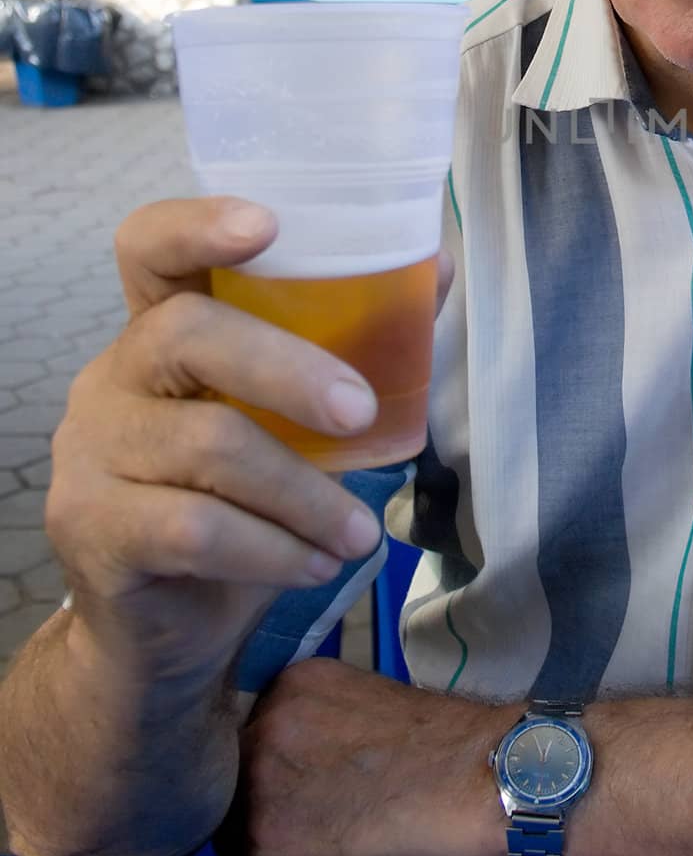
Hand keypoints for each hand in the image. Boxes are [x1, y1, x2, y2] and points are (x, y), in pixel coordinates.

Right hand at [46, 197, 387, 688]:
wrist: (168, 632)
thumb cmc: (243, 502)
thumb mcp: (293, 421)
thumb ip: (348, 348)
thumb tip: (437, 271)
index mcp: (161, 329)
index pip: (150, 247)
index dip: (198, 224)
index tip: (266, 224)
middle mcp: (113, 376)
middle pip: (187, 333)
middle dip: (289, 369)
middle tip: (362, 414)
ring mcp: (92, 452)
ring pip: (208, 444)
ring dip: (305, 492)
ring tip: (360, 532)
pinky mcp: (92, 528)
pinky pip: (195, 527)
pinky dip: (274, 548)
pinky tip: (315, 563)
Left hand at [218, 659, 514, 855]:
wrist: (474, 775)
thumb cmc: (440, 742)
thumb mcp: (366, 699)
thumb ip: (317, 714)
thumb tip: (296, 751)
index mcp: (295, 681)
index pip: (254, 724)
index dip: (278, 755)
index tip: (305, 771)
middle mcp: (268, 719)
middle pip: (238, 764)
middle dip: (269, 785)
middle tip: (317, 801)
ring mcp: (261, 774)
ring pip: (236, 811)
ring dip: (269, 821)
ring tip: (326, 824)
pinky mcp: (266, 832)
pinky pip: (248, 852)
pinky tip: (322, 846)